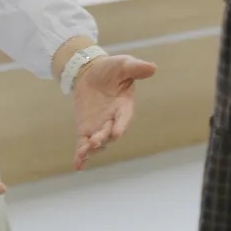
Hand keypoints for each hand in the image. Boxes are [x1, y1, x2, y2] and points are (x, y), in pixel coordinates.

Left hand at [71, 55, 155, 170]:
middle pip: (110, 133)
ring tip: (84, 151)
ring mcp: (99, 127)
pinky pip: (83, 144)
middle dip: (103, 137)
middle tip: (95, 141)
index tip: (116, 132)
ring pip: (97, 142)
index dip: (121, 125)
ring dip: (92, 148)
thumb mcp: (123, 64)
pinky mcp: (86, 129)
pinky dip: (81, 155)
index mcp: (124, 106)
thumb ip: (136, 68)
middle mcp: (113, 120)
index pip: (124, 117)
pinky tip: (78, 165)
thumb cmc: (111, 69)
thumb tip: (152, 68)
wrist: (90, 72)